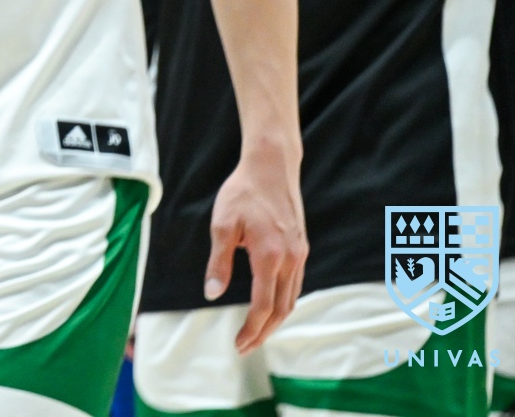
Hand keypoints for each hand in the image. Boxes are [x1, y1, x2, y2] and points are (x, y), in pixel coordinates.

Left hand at [205, 139, 306, 349]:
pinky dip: (283, 301)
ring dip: (276, 319)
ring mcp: (300, 254)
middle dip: (265, 331)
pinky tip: (270, 305)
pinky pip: (295, 284)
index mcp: (270, 256)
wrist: (271, 167)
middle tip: (246, 346)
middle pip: (282, 308)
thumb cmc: (243, 192)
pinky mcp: (301, 247)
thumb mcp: (222, 225)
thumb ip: (219, 262)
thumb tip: (212, 293)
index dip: (251, 328)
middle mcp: (291, 259)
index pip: (263, 305)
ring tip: (257, 332)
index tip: (238, 345)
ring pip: (291, 298)